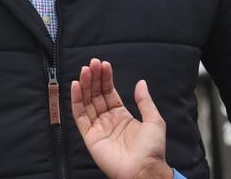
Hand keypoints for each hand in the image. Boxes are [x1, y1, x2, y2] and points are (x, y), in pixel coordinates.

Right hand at [71, 59, 172, 178]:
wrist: (145, 169)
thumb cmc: (152, 148)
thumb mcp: (153, 120)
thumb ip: (144, 101)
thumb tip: (140, 82)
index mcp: (122, 116)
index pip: (110, 93)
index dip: (106, 79)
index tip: (103, 64)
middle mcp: (108, 120)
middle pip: (97, 95)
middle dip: (95, 78)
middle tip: (92, 63)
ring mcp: (98, 128)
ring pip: (87, 102)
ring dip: (85, 85)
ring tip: (85, 69)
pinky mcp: (90, 137)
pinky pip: (80, 117)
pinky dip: (76, 101)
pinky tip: (77, 86)